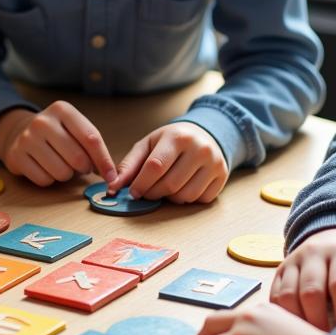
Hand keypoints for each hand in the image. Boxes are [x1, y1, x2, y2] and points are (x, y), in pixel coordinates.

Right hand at [0, 103, 116, 186]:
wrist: (20, 131)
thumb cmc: (57, 133)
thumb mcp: (75, 129)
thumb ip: (93, 146)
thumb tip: (111, 174)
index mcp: (62, 110)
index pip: (91, 138)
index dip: (104, 161)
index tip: (112, 177)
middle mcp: (43, 121)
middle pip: (77, 158)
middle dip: (84, 168)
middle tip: (80, 166)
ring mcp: (27, 138)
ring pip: (61, 172)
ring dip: (66, 175)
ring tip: (61, 163)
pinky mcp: (16, 156)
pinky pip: (44, 180)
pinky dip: (49, 179)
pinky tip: (45, 167)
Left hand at [110, 122, 227, 202]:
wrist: (205, 134)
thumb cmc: (172, 141)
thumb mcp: (149, 145)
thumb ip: (130, 165)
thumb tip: (113, 186)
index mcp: (177, 137)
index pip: (156, 166)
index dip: (141, 184)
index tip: (133, 193)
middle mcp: (199, 149)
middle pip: (170, 184)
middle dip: (153, 194)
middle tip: (147, 193)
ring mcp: (214, 163)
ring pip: (185, 196)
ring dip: (170, 198)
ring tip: (165, 188)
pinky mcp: (222, 176)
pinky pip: (200, 200)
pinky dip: (187, 199)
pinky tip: (182, 187)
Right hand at [270, 228, 335, 330]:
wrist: (334, 235)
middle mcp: (314, 252)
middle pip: (311, 291)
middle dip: (319, 321)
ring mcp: (293, 259)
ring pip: (289, 295)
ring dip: (299, 321)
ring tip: (312, 334)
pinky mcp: (280, 269)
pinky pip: (275, 295)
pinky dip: (284, 315)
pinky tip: (297, 325)